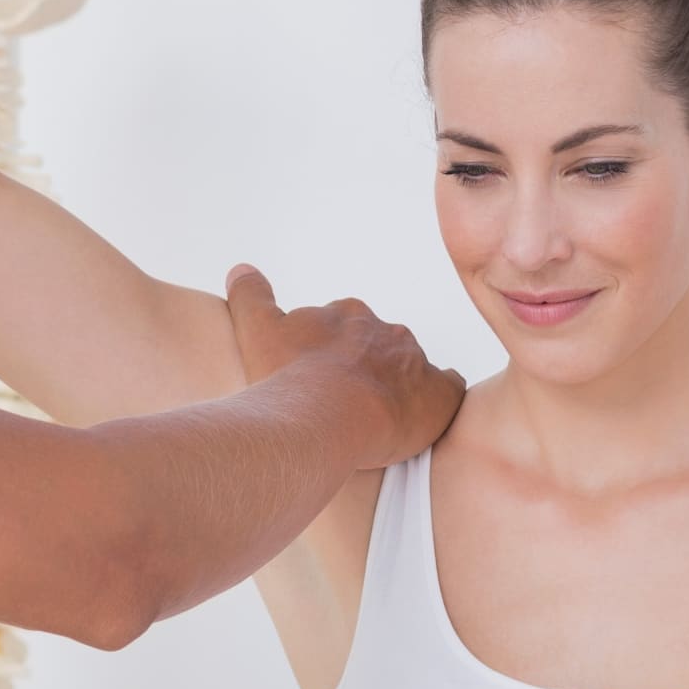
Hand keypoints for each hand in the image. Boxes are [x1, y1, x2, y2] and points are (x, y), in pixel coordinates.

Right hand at [224, 263, 464, 471]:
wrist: (325, 417)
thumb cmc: (289, 378)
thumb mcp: (256, 328)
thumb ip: (249, 295)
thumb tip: (241, 268)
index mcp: (347, 314)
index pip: (341, 327)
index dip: (328, 353)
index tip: (317, 378)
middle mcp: (385, 331)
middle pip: (377, 347)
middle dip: (364, 368)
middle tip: (344, 402)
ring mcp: (416, 362)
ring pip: (409, 370)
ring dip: (396, 387)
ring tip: (375, 420)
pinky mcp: (439, 396)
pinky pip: (447, 391)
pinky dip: (437, 400)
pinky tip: (421, 418)